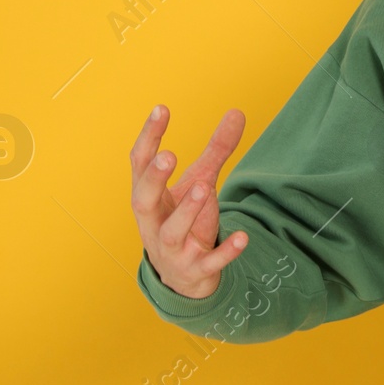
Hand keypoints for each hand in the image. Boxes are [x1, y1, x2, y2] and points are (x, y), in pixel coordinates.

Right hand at [130, 105, 249, 298]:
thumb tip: (237, 111)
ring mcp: (172, 249)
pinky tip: (243, 237)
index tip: (161, 109)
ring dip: (186, 211)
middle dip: (154, 180)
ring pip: (172, 232)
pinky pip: (209, 262)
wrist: (182, 276)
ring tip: (204, 186)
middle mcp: (153, 223)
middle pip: (144, 201)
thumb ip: (216, 149)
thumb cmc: (184, 219)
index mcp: (149, 197)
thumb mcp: (199, 181)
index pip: (140, 165)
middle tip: (167, 156)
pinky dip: (224, 252)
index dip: (148, 138)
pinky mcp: (195, 269)